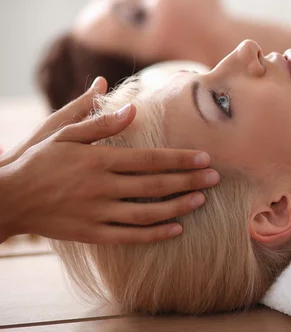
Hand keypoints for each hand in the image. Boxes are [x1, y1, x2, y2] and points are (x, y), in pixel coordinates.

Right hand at [0, 77, 218, 243]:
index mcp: (99, 160)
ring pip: (147, 213)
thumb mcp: (64, 134)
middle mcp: (102, 187)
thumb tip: (133, 108)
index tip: (204, 157)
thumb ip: (100, 123)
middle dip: (189, 181)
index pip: (150, 159)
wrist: (9, 198)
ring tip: (201, 200)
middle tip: (215, 178)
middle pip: (155, 185)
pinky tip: (176, 229)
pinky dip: (155, 234)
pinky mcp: (92, 233)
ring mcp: (97, 213)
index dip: (180, 159)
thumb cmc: (39, 161)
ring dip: (178, 207)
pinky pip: (129, 236)